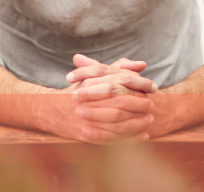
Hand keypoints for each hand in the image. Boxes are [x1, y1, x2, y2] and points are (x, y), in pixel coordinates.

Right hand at [35, 55, 154, 143]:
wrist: (50, 111)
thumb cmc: (77, 92)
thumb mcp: (94, 76)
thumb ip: (118, 68)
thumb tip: (141, 65)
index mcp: (91, 84)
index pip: (119, 82)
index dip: (138, 85)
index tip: (152, 87)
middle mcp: (88, 101)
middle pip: (120, 103)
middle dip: (138, 105)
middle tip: (152, 105)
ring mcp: (87, 119)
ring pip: (117, 123)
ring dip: (136, 123)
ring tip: (149, 121)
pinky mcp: (86, 135)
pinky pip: (112, 139)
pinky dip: (129, 139)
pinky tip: (142, 136)